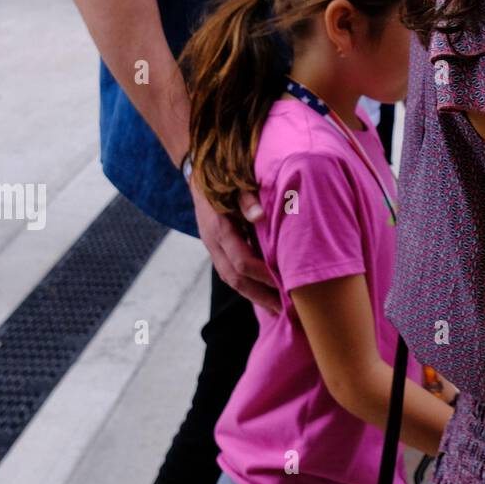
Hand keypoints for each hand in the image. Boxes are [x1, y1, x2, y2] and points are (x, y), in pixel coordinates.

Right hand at [192, 181, 280, 314]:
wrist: (199, 173)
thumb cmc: (225, 176)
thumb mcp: (235, 182)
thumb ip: (247, 198)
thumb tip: (259, 215)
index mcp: (219, 228)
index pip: (241, 261)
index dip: (263, 275)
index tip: (284, 285)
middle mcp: (213, 243)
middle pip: (235, 278)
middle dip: (260, 296)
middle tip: (285, 310)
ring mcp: (212, 247)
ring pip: (230, 279)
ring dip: (253, 295)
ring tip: (277, 309)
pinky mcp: (216, 248)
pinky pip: (230, 272)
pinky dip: (247, 286)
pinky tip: (264, 293)